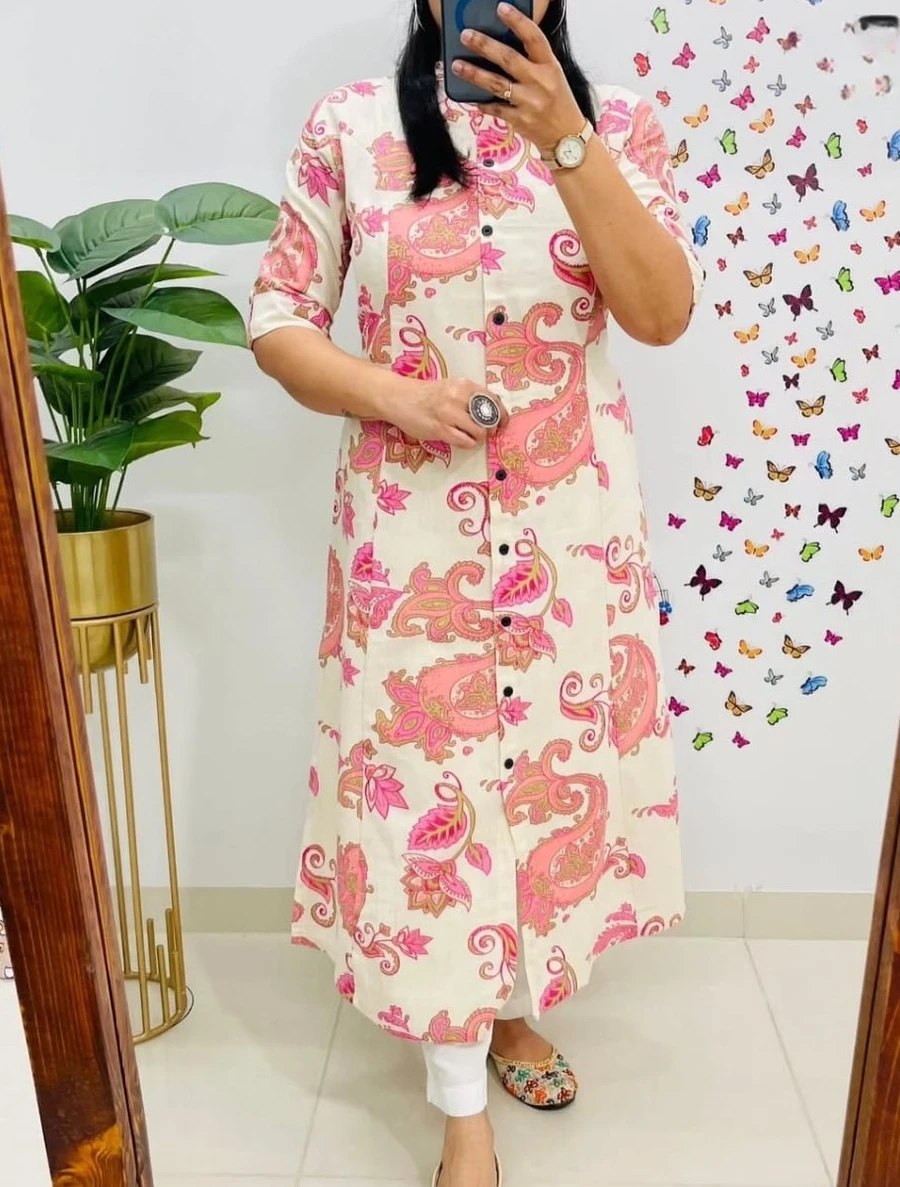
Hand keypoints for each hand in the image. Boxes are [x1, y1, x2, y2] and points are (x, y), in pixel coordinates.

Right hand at [387, 376, 508, 449]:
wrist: (398, 397)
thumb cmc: (425, 394)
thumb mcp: (450, 387)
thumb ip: (469, 396)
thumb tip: (491, 409)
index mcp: (464, 385)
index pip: (493, 401)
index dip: (501, 415)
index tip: (502, 423)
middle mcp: (459, 397)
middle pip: (489, 418)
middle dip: (491, 429)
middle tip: (486, 433)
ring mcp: (449, 413)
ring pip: (479, 431)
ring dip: (478, 438)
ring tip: (471, 437)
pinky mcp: (440, 428)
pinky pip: (464, 441)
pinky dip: (468, 444)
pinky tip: (462, 441)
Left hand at [452, 3, 585, 155]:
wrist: (566, 137)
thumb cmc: (557, 101)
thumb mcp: (553, 75)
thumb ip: (533, 60)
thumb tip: (503, 43)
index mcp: (550, 66)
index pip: (534, 38)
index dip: (517, 21)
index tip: (501, 8)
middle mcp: (540, 82)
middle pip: (508, 59)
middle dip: (485, 45)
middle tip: (466, 35)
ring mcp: (529, 102)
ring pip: (497, 84)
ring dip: (474, 73)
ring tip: (456, 65)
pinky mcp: (520, 120)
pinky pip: (495, 108)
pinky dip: (481, 102)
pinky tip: (469, 96)